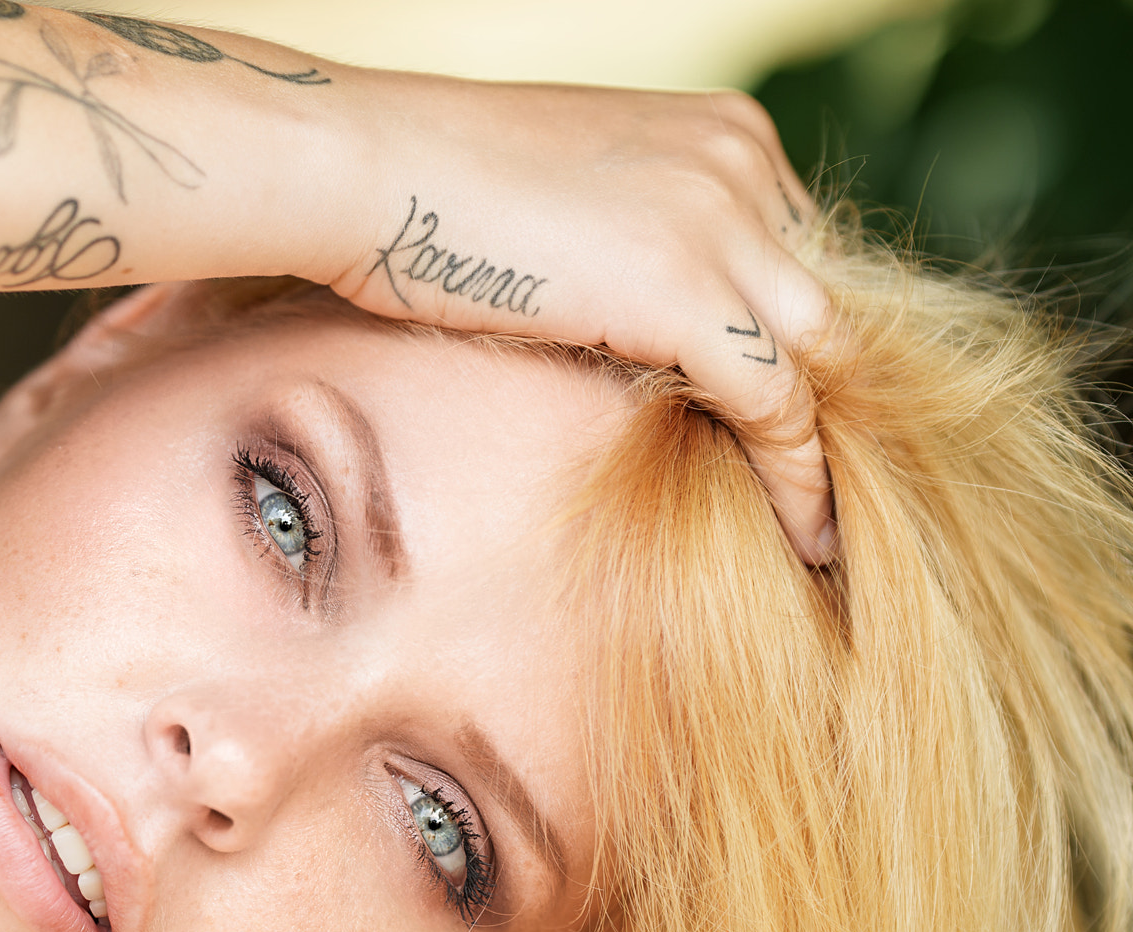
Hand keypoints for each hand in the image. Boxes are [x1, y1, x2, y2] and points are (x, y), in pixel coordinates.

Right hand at [325, 76, 834, 563]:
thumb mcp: (565, 196)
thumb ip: (627, 238)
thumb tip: (622, 312)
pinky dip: (796, 478)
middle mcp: (741, 162)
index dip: (788, 347)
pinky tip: (802, 537)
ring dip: (831, 452)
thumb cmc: (423, 190)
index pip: (796, 256)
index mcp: (721, 131)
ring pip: (824, 357)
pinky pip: (775, 402)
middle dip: (830, 400)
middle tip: (831, 487)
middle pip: (826, 305)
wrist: (363, 168)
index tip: (780, 420)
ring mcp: (720, 220)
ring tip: (829, 532)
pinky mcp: (682, 291)